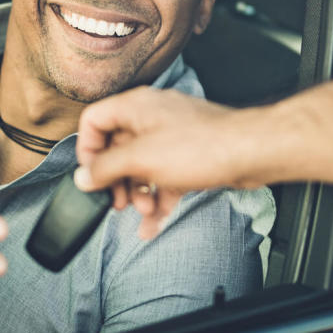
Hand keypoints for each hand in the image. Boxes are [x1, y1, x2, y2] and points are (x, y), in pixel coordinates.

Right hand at [75, 87, 249, 238]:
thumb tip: (83, 177)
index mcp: (135, 107)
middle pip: (117, 148)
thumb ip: (106, 168)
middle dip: (116, 180)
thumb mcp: (141, 159)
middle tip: (117, 202)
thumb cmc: (202, 146)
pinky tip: (153, 225)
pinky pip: (164, 178)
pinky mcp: (190, 155)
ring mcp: (172, 136)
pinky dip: (158, 199)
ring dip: (138, 193)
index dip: (87, 149)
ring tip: (143, 211)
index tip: (90, 176)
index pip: (94, 121)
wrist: (250, 152)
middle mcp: (152, 117)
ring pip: (142, 166)